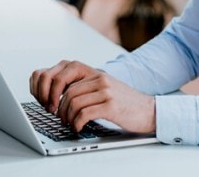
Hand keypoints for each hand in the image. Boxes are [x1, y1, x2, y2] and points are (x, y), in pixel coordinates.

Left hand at [29, 60, 155, 133]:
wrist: (147, 110)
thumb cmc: (122, 102)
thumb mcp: (102, 87)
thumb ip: (84, 86)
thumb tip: (57, 93)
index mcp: (94, 72)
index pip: (64, 71)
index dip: (52, 88)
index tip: (50, 101)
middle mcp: (99, 78)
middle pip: (66, 90)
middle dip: (58, 106)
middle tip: (58, 116)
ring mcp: (106, 91)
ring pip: (73, 102)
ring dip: (67, 117)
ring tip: (69, 123)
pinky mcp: (111, 106)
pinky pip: (84, 114)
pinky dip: (77, 123)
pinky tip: (79, 127)